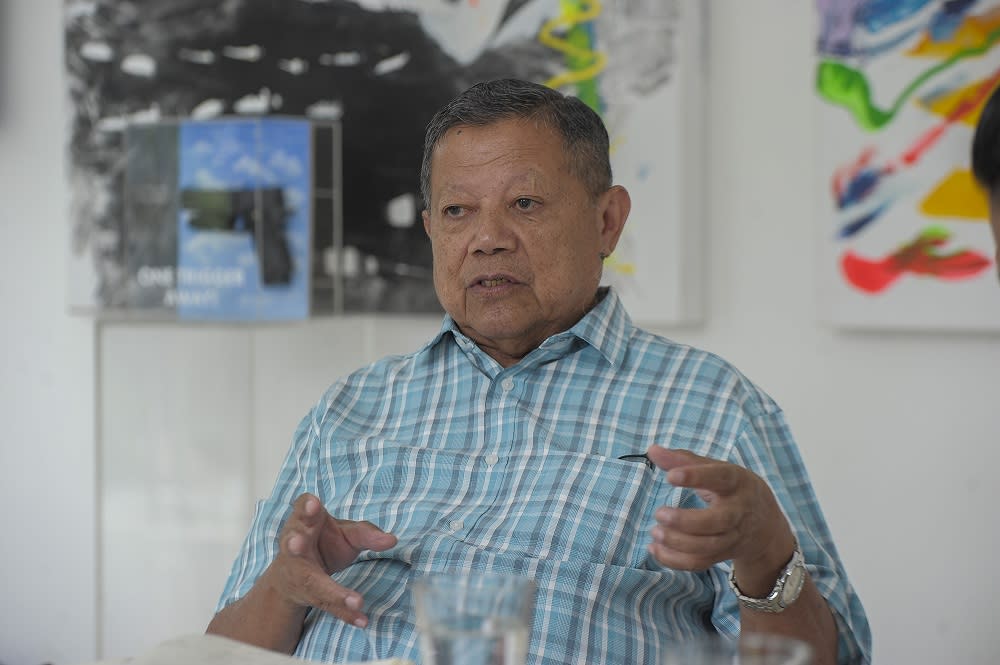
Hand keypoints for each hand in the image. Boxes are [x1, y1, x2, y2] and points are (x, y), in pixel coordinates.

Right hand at [265, 492, 397, 627]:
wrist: (294, 575)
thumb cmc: (323, 542)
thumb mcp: (345, 533)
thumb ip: (366, 534)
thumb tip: (392, 540)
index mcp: (305, 523)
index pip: (301, 510)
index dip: (305, 507)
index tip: (313, 504)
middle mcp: (296, 546)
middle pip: (293, 544)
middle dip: (295, 543)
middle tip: (297, 544)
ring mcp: (299, 573)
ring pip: (313, 582)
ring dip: (331, 592)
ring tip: (353, 600)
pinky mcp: (309, 595)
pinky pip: (328, 605)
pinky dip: (346, 613)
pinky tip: (362, 620)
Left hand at [645, 447, 795, 594]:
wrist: (765, 523)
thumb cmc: (732, 488)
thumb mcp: (716, 469)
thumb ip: (683, 459)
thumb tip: (652, 450)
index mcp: (737, 482)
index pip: (720, 478)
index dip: (696, 477)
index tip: (670, 477)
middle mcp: (738, 511)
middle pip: (717, 521)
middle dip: (685, 521)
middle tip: (659, 513)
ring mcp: (732, 536)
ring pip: (707, 547)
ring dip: (677, 542)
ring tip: (655, 531)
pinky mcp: (722, 554)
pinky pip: (699, 563)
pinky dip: (675, 560)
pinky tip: (654, 548)